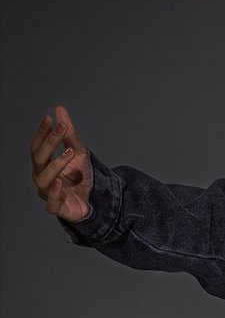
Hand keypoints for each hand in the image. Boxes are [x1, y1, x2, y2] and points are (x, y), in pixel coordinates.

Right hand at [31, 105, 92, 222]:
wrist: (95, 200)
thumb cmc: (81, 176)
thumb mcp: (78, 151)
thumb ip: (68, 133)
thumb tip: (59, 109)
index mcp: (43, 164)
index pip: (37, 146)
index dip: (43, 133)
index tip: (50, 118)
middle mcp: (42, 177)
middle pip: (39, 159)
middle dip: (50, 143)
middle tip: (62, 130)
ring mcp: (48, 193)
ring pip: (43, 179)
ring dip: (55, 165)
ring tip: (69, 154)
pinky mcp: (59, 208)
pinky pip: (51, 203)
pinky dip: (54, 193)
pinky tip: (59, 182)